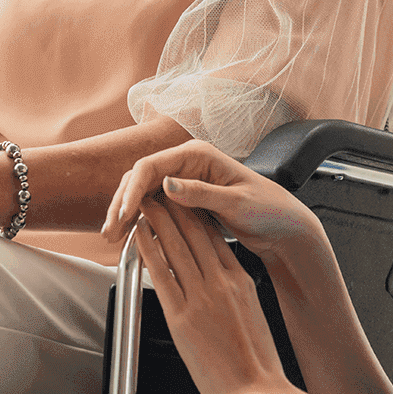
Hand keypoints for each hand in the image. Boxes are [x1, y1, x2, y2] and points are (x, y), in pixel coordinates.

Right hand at [102, 139, 326, 265]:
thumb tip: (167, 184)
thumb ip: (202, 193)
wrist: (283, 225)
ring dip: (125, 213)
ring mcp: (184, 179)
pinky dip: (139, 220)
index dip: (131, 190)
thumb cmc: (268, 209)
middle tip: (110, 232)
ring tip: (113, 238)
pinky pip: (153, 205)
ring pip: (142, 192)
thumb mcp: (236, 203)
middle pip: (140, 178)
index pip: (150, 165)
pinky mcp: (184, 197)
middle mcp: (187, 162)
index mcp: (198, 154)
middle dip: (121, 203)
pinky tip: (131, 239)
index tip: (122, 214)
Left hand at [133, 197, 295, 393]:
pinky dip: (148, 251)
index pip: (214, 237)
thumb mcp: (252, 313)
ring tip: (145, 203)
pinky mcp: (181, 317)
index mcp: (240, 280)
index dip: (196, 214)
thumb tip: (222, 282)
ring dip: (158, 221)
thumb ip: (235, 292)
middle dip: (174, 208)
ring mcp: (200, 298)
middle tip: (159, 190)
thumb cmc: (257, 364)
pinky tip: (139, 238)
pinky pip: (160, 274)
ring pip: (175, 247)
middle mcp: (220, 283)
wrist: (258, 392)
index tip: (185, 201)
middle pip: (193, 233)